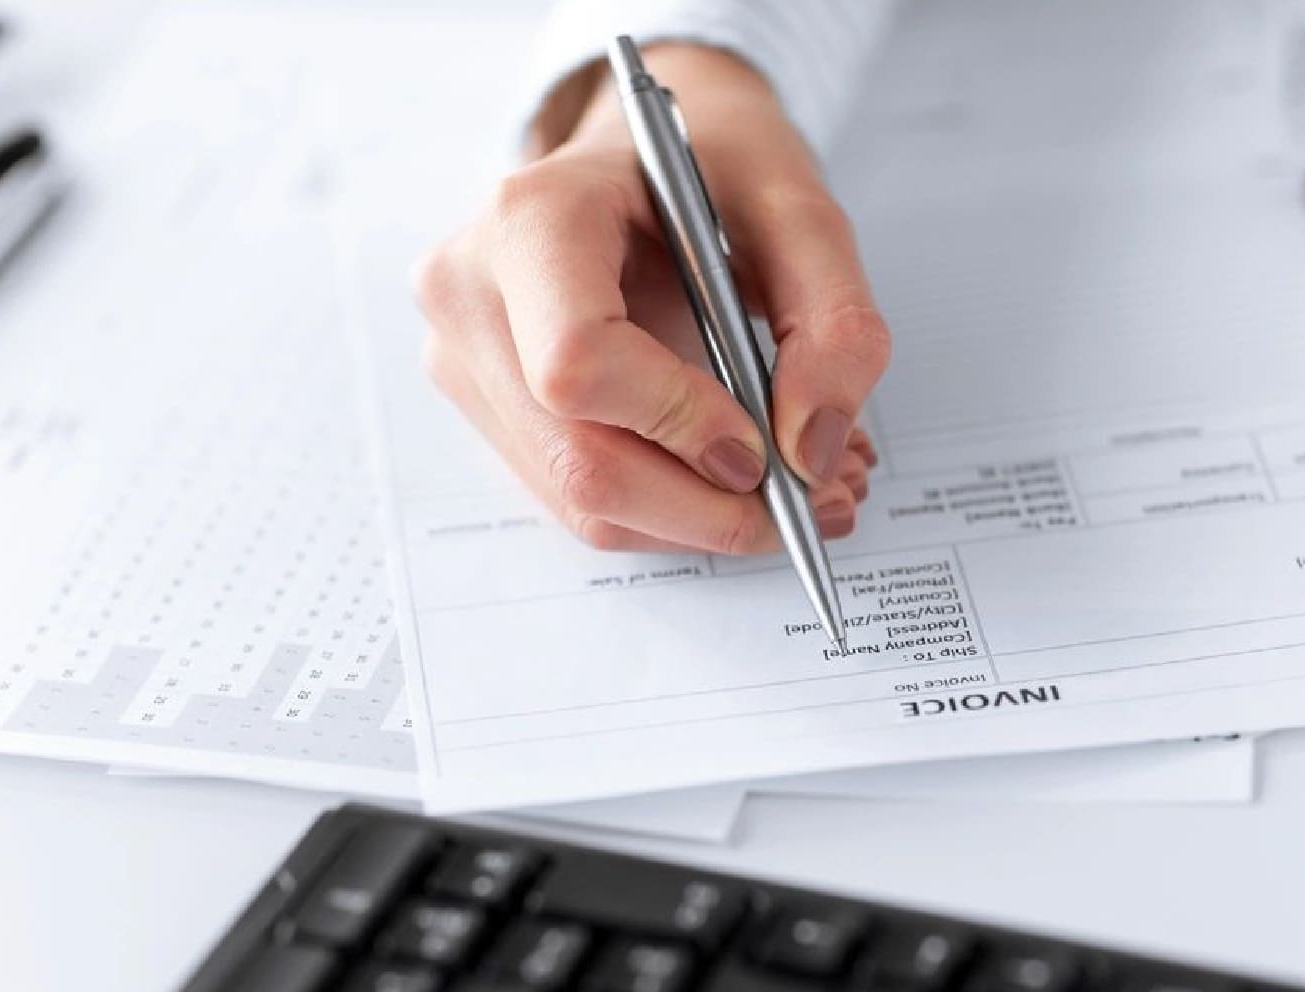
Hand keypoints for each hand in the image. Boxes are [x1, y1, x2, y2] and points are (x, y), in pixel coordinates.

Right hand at [414, 44, 888, 553]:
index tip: (766, 448)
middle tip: (820, 502)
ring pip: (586, 503)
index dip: (677, 422)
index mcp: (532, 220)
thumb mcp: (800, 206)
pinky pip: (587, 502)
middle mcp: (476, 297)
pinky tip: (742, 481)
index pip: (577, 362)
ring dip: (705, 522)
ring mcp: (471, 363)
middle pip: (581, 461)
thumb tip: (813, 454)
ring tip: (801, 490)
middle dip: (712, 508)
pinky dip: (679, 512)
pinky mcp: (497, 413)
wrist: (647, 157)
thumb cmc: (712, 164)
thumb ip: (833, 322)